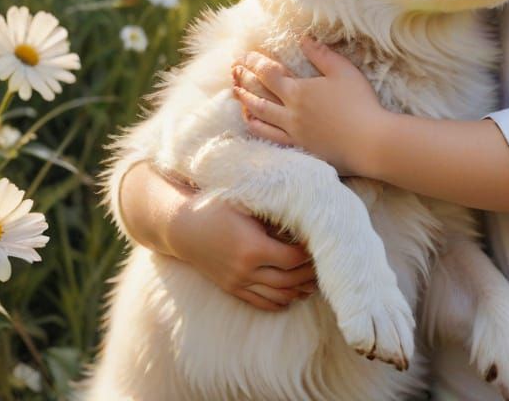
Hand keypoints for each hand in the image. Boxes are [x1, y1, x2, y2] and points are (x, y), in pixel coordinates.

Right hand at [167, 191, 316, 311]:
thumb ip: (273, 213)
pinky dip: (281, 302)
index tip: (319, 243)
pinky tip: (294, 294)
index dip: (309, 254)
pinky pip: (261, 303)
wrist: (183, 228)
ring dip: (299, 290)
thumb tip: (303, 216)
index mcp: (252, 248)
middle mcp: (246, 270)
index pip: (292, 259)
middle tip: (325, 264)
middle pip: (289, 281)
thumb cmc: (217, 208)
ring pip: (277, 296)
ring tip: (315, 280)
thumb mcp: (246, 205)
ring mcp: (238, 283)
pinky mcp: (232, 289)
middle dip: (310, 274)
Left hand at [232, 36, 387, 176]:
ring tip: (236, 93)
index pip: (269, 73)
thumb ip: (321, 54)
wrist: (370, 141)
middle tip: (233, 70)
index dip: (255, 62)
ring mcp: (292, 132)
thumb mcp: (343, 71)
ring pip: (260, 116)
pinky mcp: (299, 148)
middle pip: (259, 94)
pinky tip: (251, 123)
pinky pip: (269, 138)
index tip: (245, 55)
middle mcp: (290, 112)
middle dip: (244, 79)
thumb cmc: (359, 103)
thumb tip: (303, 39)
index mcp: (299, 91)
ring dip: (245, 102)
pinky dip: (256, 128)